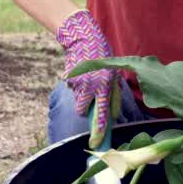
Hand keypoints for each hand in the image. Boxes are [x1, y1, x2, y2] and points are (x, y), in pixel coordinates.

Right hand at [57, 10, 121, 147]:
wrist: (84, 37)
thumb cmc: (103, 57)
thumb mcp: (114, 75)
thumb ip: (114, 96)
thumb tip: (114, 116)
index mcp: (105, 87)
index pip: (101, 116)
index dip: (99, 133)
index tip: (97, 145)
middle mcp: (90, 87)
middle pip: (83, 112)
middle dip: (85, 110)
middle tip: (89, 100)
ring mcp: (77, 83)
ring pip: (77, 101)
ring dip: (81, 97)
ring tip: (87, 81)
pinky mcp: (68, 79)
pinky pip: (72, 89)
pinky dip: (76, 85)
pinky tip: (81, 73)